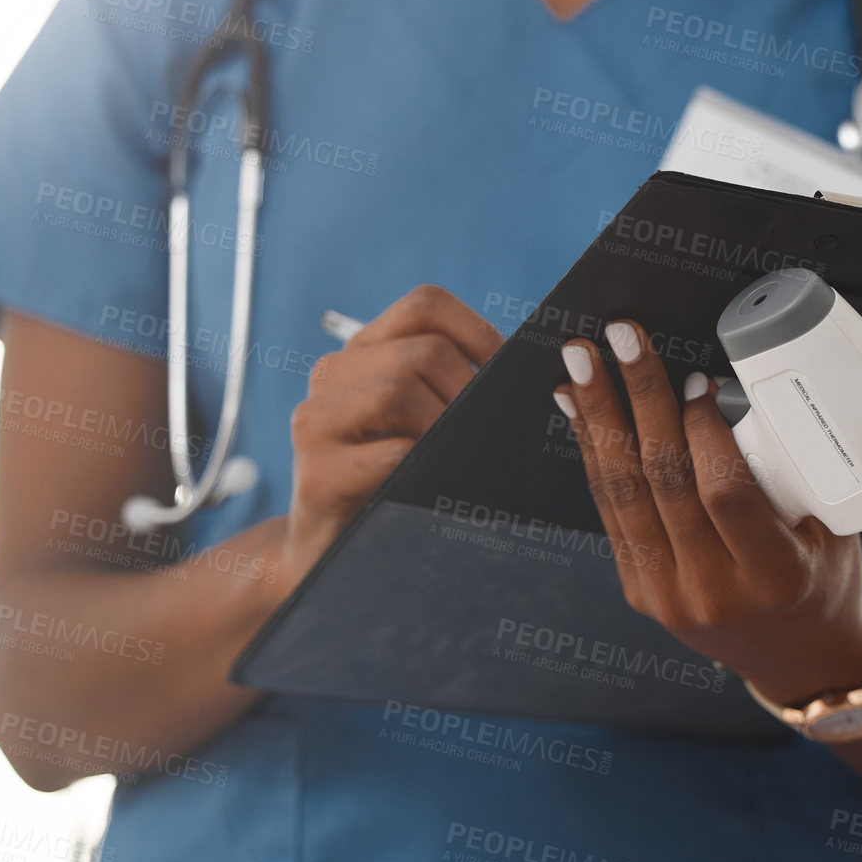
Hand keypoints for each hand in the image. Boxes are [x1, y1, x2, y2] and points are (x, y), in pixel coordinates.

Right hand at [287, 285, 502, 562]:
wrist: (331, 555)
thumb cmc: (397, 482)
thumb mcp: (423, 422)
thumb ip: (457, 385)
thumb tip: (547, 366)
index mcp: (364, 352)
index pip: (425, 305)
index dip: (477, 332)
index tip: (504, 374)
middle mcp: (332, 373)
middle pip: (423, 352)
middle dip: (469, 393)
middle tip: (485, 435)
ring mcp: (315, 422)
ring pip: (397, 389)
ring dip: (445, 427)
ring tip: (458, 460)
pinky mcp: (316, 475)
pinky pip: (389, 453)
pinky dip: (425, 467)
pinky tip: (432, 489)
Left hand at [552, 320, 861, 705]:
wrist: (800, 660)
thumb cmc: (823, 579)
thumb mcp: (833, 529)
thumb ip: (788, 469)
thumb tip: (733, 388)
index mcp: (774, 577)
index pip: (724, 492)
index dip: (705, 431)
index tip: (699, 381)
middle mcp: (713, 590)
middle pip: (662, 480)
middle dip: (638, 398)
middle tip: (621, 338)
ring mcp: (667, 594)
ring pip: (623, 493)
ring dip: (598, 418)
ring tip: (579, 363)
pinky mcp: (639, 590)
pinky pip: (611, 511)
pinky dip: (593, 454)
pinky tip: (578, 410)